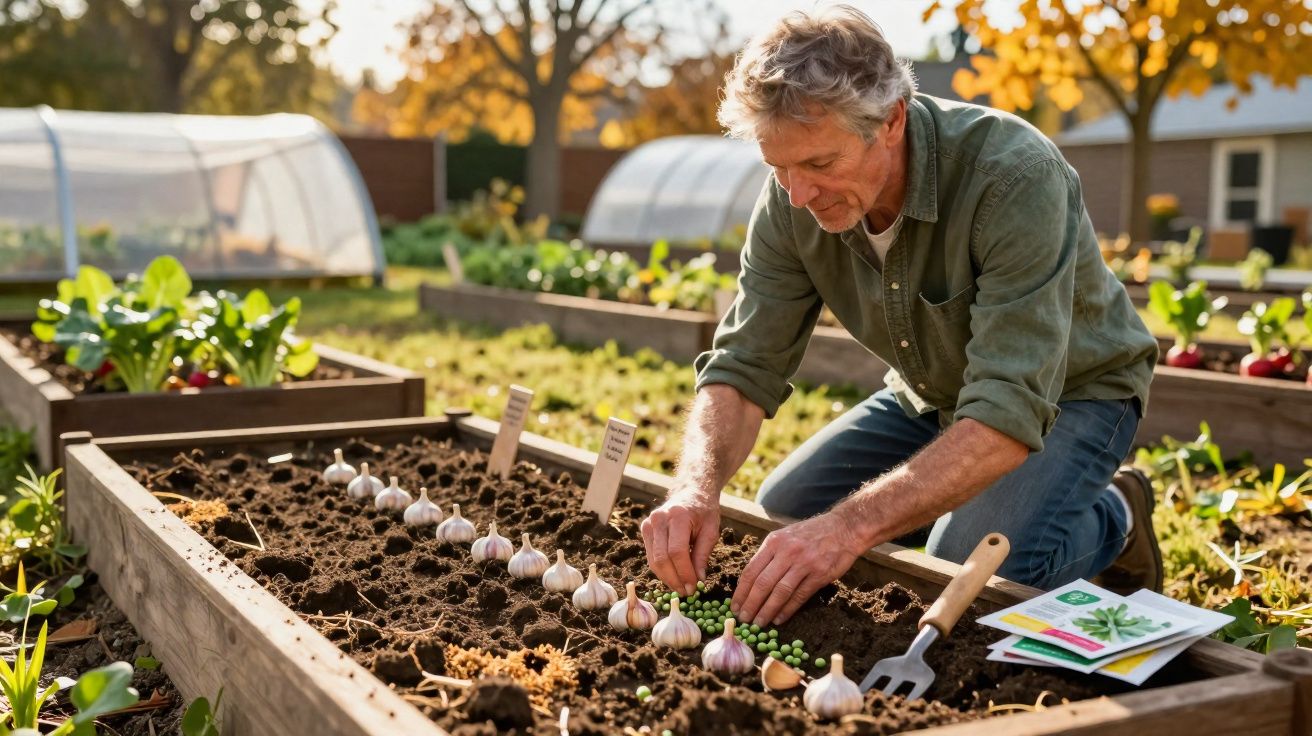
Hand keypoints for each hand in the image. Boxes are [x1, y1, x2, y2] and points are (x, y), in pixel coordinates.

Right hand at [641, 489, 719, 595]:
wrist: (691, 492)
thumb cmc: (704, 512)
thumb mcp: (711, 531)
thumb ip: (702, 556)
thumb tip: (698, 581)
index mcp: (678, 516)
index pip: (677, 552)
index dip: (684, 573)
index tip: (694, 587)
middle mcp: (659, 519)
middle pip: (662, 558)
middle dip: (675, 579)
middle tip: (687, 592)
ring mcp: (649, 523)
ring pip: (653, 560)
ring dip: (667, 578)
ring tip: (681, 588)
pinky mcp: (645, 529)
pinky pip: (651, 556)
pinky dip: (661, 570)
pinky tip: (673, 578)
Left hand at [732, 511, 865, 625]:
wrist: (843, 528)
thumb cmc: (811, 533)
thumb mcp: (785, 536)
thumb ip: (769, 555)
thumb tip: (752, 581)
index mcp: (774, 542)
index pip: (751, 570)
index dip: (741, 592)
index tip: (734, 606)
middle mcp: (787, 552)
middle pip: (763, 583)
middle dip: (751, 604)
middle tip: (744, 619)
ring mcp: (804, 563)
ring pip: (780, 592)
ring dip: (767, 610)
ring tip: (759, 623)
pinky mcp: (819, 575)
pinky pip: (799, 596)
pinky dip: (788, 609)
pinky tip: (779, 619)